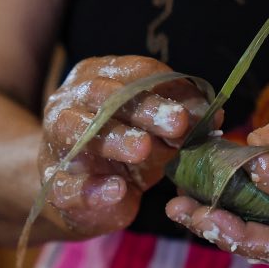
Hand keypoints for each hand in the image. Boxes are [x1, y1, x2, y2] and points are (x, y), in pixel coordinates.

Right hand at [40, 55, 212, 236]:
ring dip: (113, 138)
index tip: (198, 110)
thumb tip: (216, 115)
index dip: (165, 88)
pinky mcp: (53, 183)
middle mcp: (72, 101)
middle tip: (177, 124)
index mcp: (100, 77)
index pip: (133, 72)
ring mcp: (56, 141)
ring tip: (143, 148)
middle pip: (105, 96)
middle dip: (144, 108)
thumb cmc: (123, 151)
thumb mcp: (155, 132)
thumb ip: (181, 122)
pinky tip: (116, 190)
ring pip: (77, 131)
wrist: (80, 195)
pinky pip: (65, 184)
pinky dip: (90, 189)